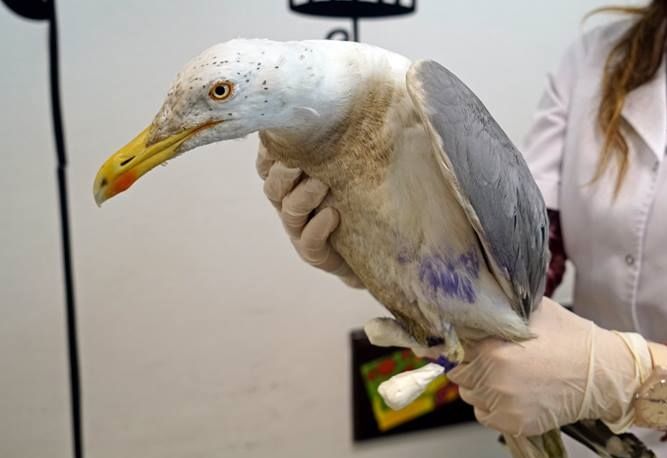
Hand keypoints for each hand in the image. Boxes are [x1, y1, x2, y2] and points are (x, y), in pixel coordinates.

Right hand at [256, 141, 363, 287]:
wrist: (375, 243)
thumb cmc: (358, 192)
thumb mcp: (348, 161)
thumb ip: (340, 137)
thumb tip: (347, 92)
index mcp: (291, 179)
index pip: (267, 163)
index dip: (268, 151)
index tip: (282, 134)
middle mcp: (289, 202)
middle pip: (272, 186)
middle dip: (283, 173)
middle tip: (300, 162)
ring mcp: (300, 228)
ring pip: (289, 210)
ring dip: (303, 195)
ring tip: (323, 184)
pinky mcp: (314, 252)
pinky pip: (307, 241)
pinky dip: (317, 227)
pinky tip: (333, 215)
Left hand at [447, 298, 652, 436]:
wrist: (603, 374)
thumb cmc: (571, 340)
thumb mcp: (533, 312)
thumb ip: (501, 311)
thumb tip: (477, 304)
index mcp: (492, 350)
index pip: (456, 349)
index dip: (464, 344)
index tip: (471, 343)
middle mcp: (493, 380)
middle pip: (459, 373)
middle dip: (470, 364)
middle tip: (490, 359)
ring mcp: (503, 404)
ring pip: (469, 394)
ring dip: (478, 385)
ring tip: (503, 375)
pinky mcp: (514, 423)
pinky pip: (484, 414)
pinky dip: (491, 405)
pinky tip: (509, 392)